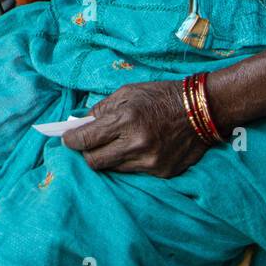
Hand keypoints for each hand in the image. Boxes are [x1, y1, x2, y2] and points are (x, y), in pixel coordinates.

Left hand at [61, 80, 208, 177]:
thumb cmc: (160, 95)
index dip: (71, 141)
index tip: (66, 139)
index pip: (86, 140)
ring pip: (113, 169)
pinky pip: (133, 171)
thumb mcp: (128, 92)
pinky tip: (135, 148)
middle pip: (95, 162)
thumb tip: (82, 124)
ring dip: (108, 157)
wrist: (200, 109)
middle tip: (86, 144)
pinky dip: (128, 161)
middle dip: (86, 153)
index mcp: (126, 119)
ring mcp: (149, 161)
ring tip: (113, 143)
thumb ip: (102, 109)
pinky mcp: (161, 172)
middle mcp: (136, 144)